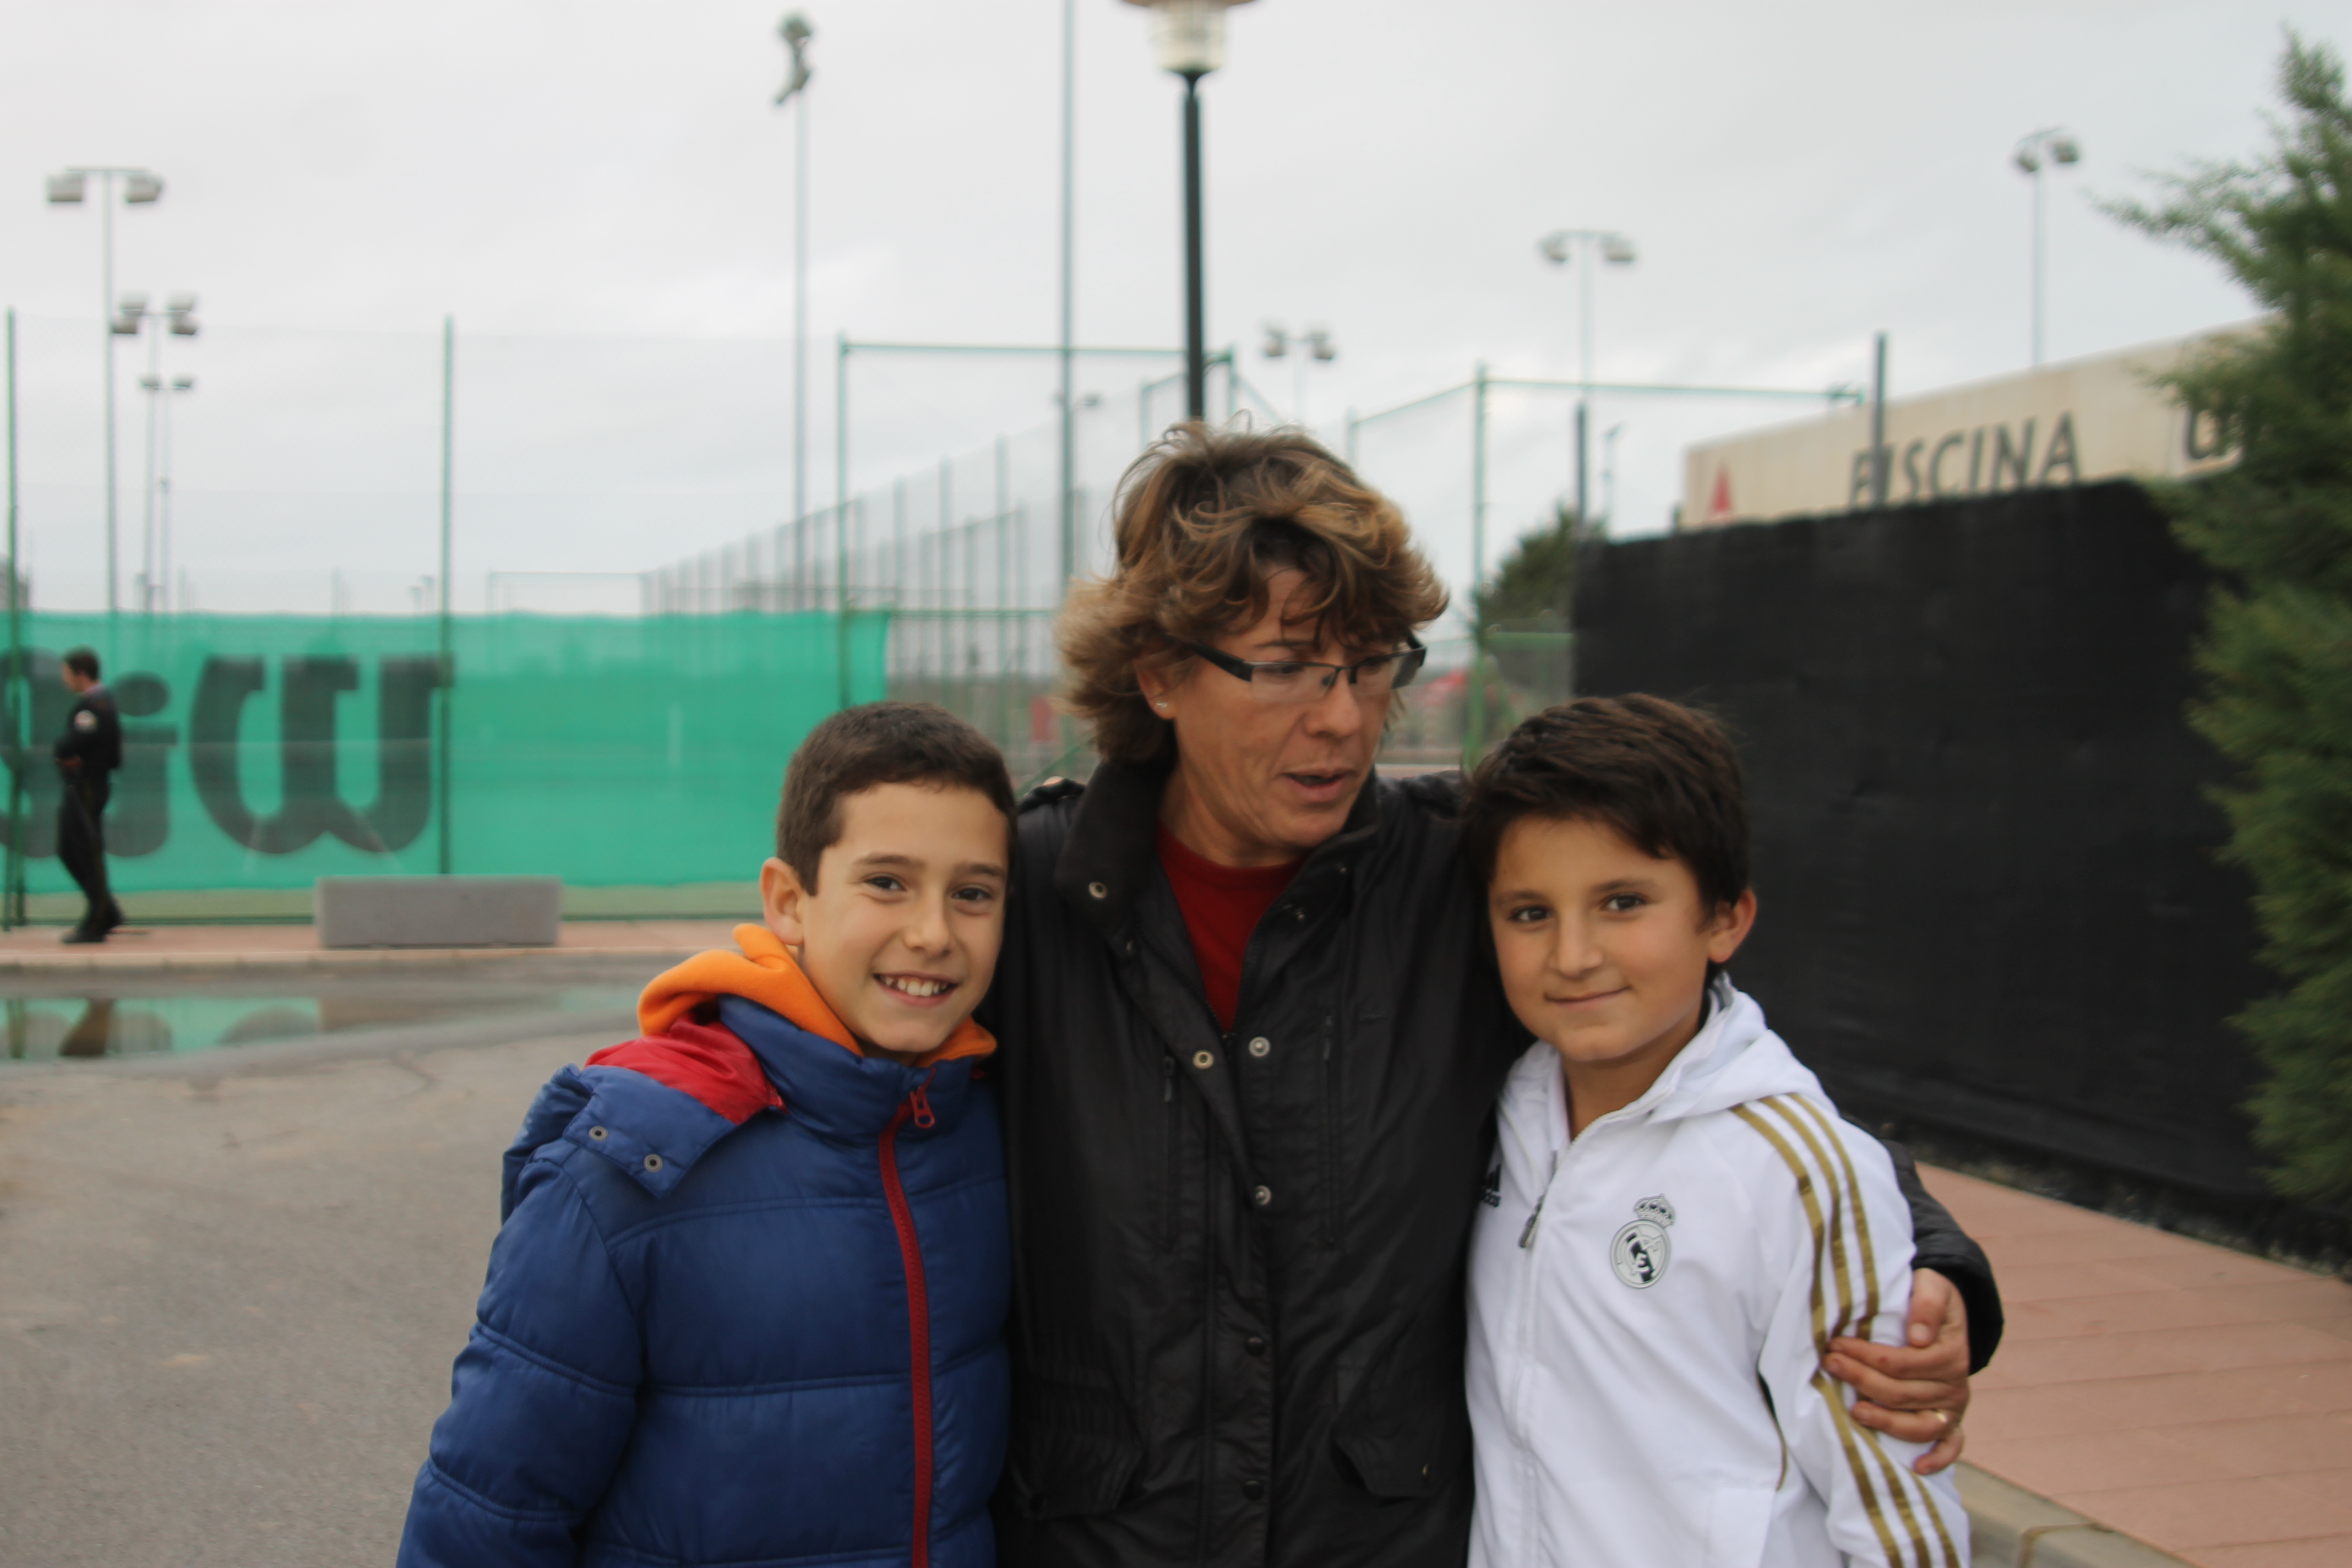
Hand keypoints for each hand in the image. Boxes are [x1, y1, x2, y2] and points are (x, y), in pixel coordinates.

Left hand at [1824, 1267, 1968, 1473]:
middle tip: (1830, 1365)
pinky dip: (1938, 1459)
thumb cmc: (1932, 1297)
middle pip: (1902, 1393)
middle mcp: (1954, 1386)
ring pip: (1919, 1426)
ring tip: (1854, 1411)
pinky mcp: (1953, 1421)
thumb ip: (1927, 1304)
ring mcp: (1953, 1408)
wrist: (1947, 1311)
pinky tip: (1916, 1467)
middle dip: (1861, 1380)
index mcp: (1950, 1354)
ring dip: (1885, 1421)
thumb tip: (1917, 1337)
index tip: (1836, 1345)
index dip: (1866, 1356)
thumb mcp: (1934, 1286)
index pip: (1901, 1363)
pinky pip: (1951, 1446)